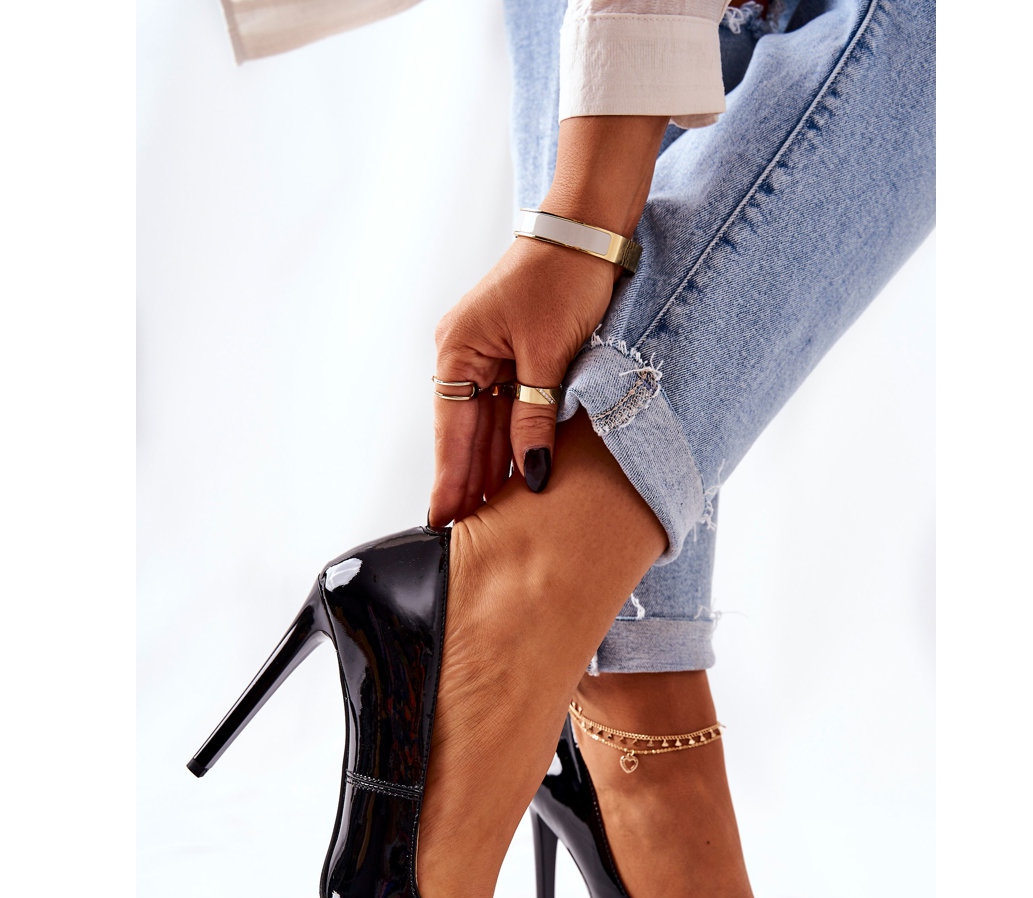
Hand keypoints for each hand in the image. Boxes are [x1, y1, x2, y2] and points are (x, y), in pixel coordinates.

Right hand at [428, 237, 616, 525]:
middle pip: (465, 433)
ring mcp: (488, 353)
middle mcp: (464, 354)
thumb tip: (529, 474)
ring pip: (487, 424)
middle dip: (466, 482)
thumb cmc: (564, 278)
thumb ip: (533, 418)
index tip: (442, 521)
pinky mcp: (514, 352)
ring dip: (489, 466)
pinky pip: (507, 408)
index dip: (450, 479)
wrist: (590, 228)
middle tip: (463, 535)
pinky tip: (513, 472)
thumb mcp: (549, 355)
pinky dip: (510, 440)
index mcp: (458, 350)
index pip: (452, 431)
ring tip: (488, 516)